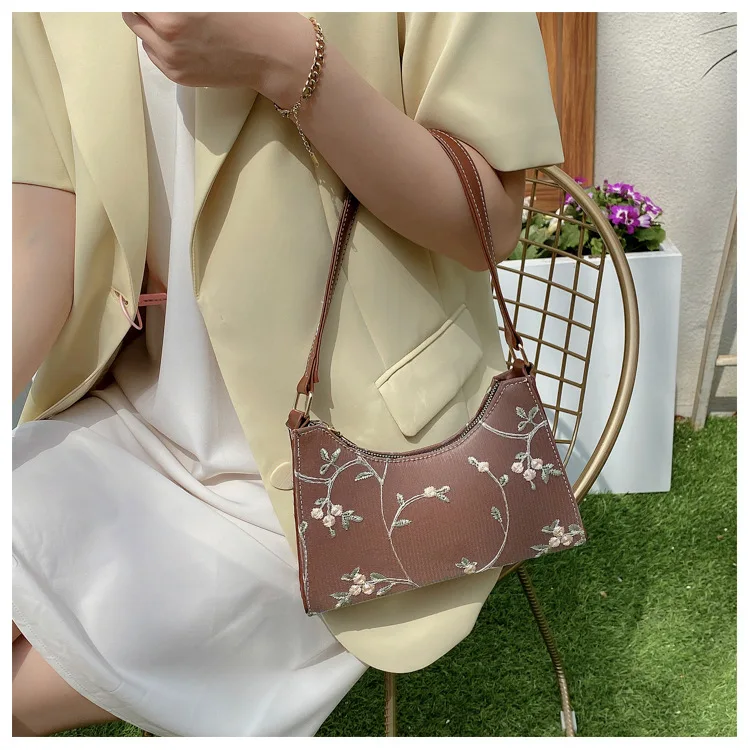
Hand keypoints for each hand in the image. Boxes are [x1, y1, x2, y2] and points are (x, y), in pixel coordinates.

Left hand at [122, 12, 313, 100]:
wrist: (275, 55)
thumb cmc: (253, 17)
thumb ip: (178, 0)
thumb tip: (167, 4)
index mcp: (174, 8)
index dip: (148, 0)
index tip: (159, 4)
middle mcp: (168, 31)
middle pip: (133, 10)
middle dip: (146, 6)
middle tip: (165, 8)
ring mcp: (171, 56)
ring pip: (139, 30)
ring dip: (148, 19)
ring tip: (173, 17)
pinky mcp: (178, 74)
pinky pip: (153, 52)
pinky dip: (157, 40)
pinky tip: (179, 35)